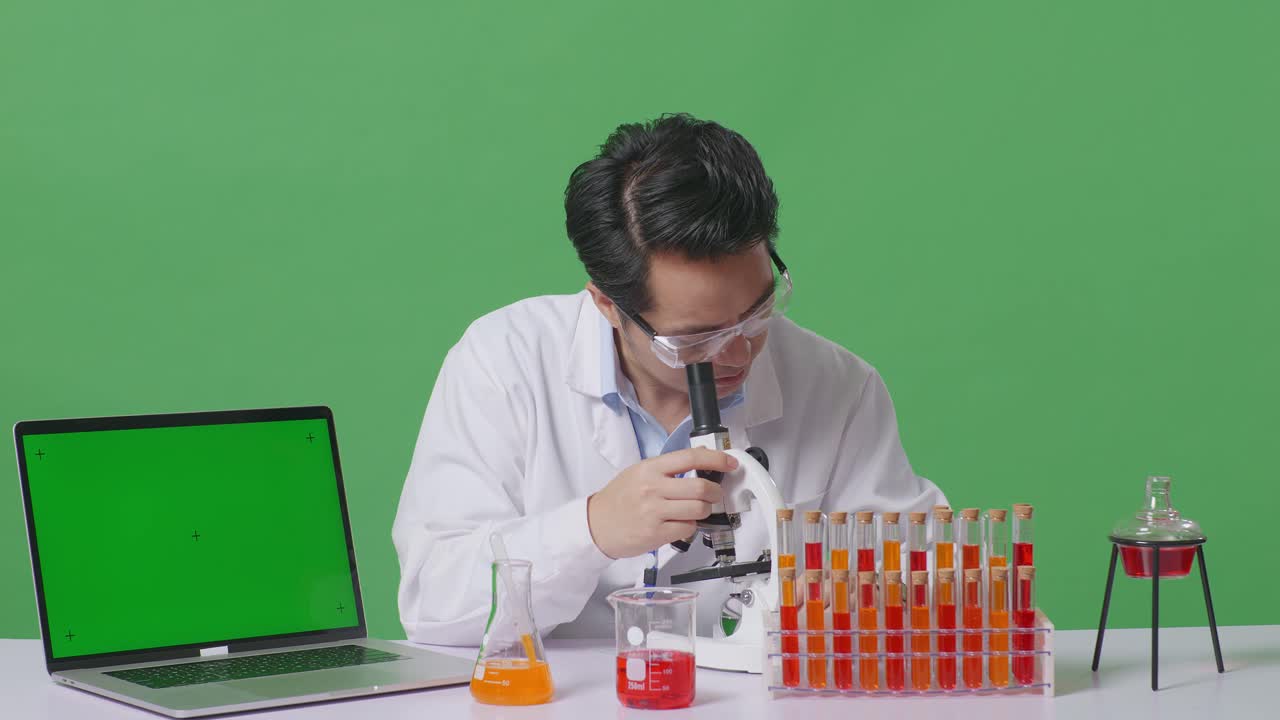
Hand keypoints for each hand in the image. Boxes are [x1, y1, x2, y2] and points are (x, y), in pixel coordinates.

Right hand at [586, 448, 736, 558]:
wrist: (596, 525)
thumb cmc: (618, 499)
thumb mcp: (638, 472)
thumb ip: (668, 467)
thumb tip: (700, 457)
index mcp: (650, 469)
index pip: (690, 458)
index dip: (716, 459)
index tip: (729, 463)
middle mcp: (652, 489)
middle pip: (700, 487)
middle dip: (715, 492)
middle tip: (715, 493)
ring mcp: (654, 512)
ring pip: (698, 509)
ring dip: (705, 510)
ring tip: (697, 509)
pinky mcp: (656, 534)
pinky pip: (688, 529)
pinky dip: (691, 526)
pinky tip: (682, 523)